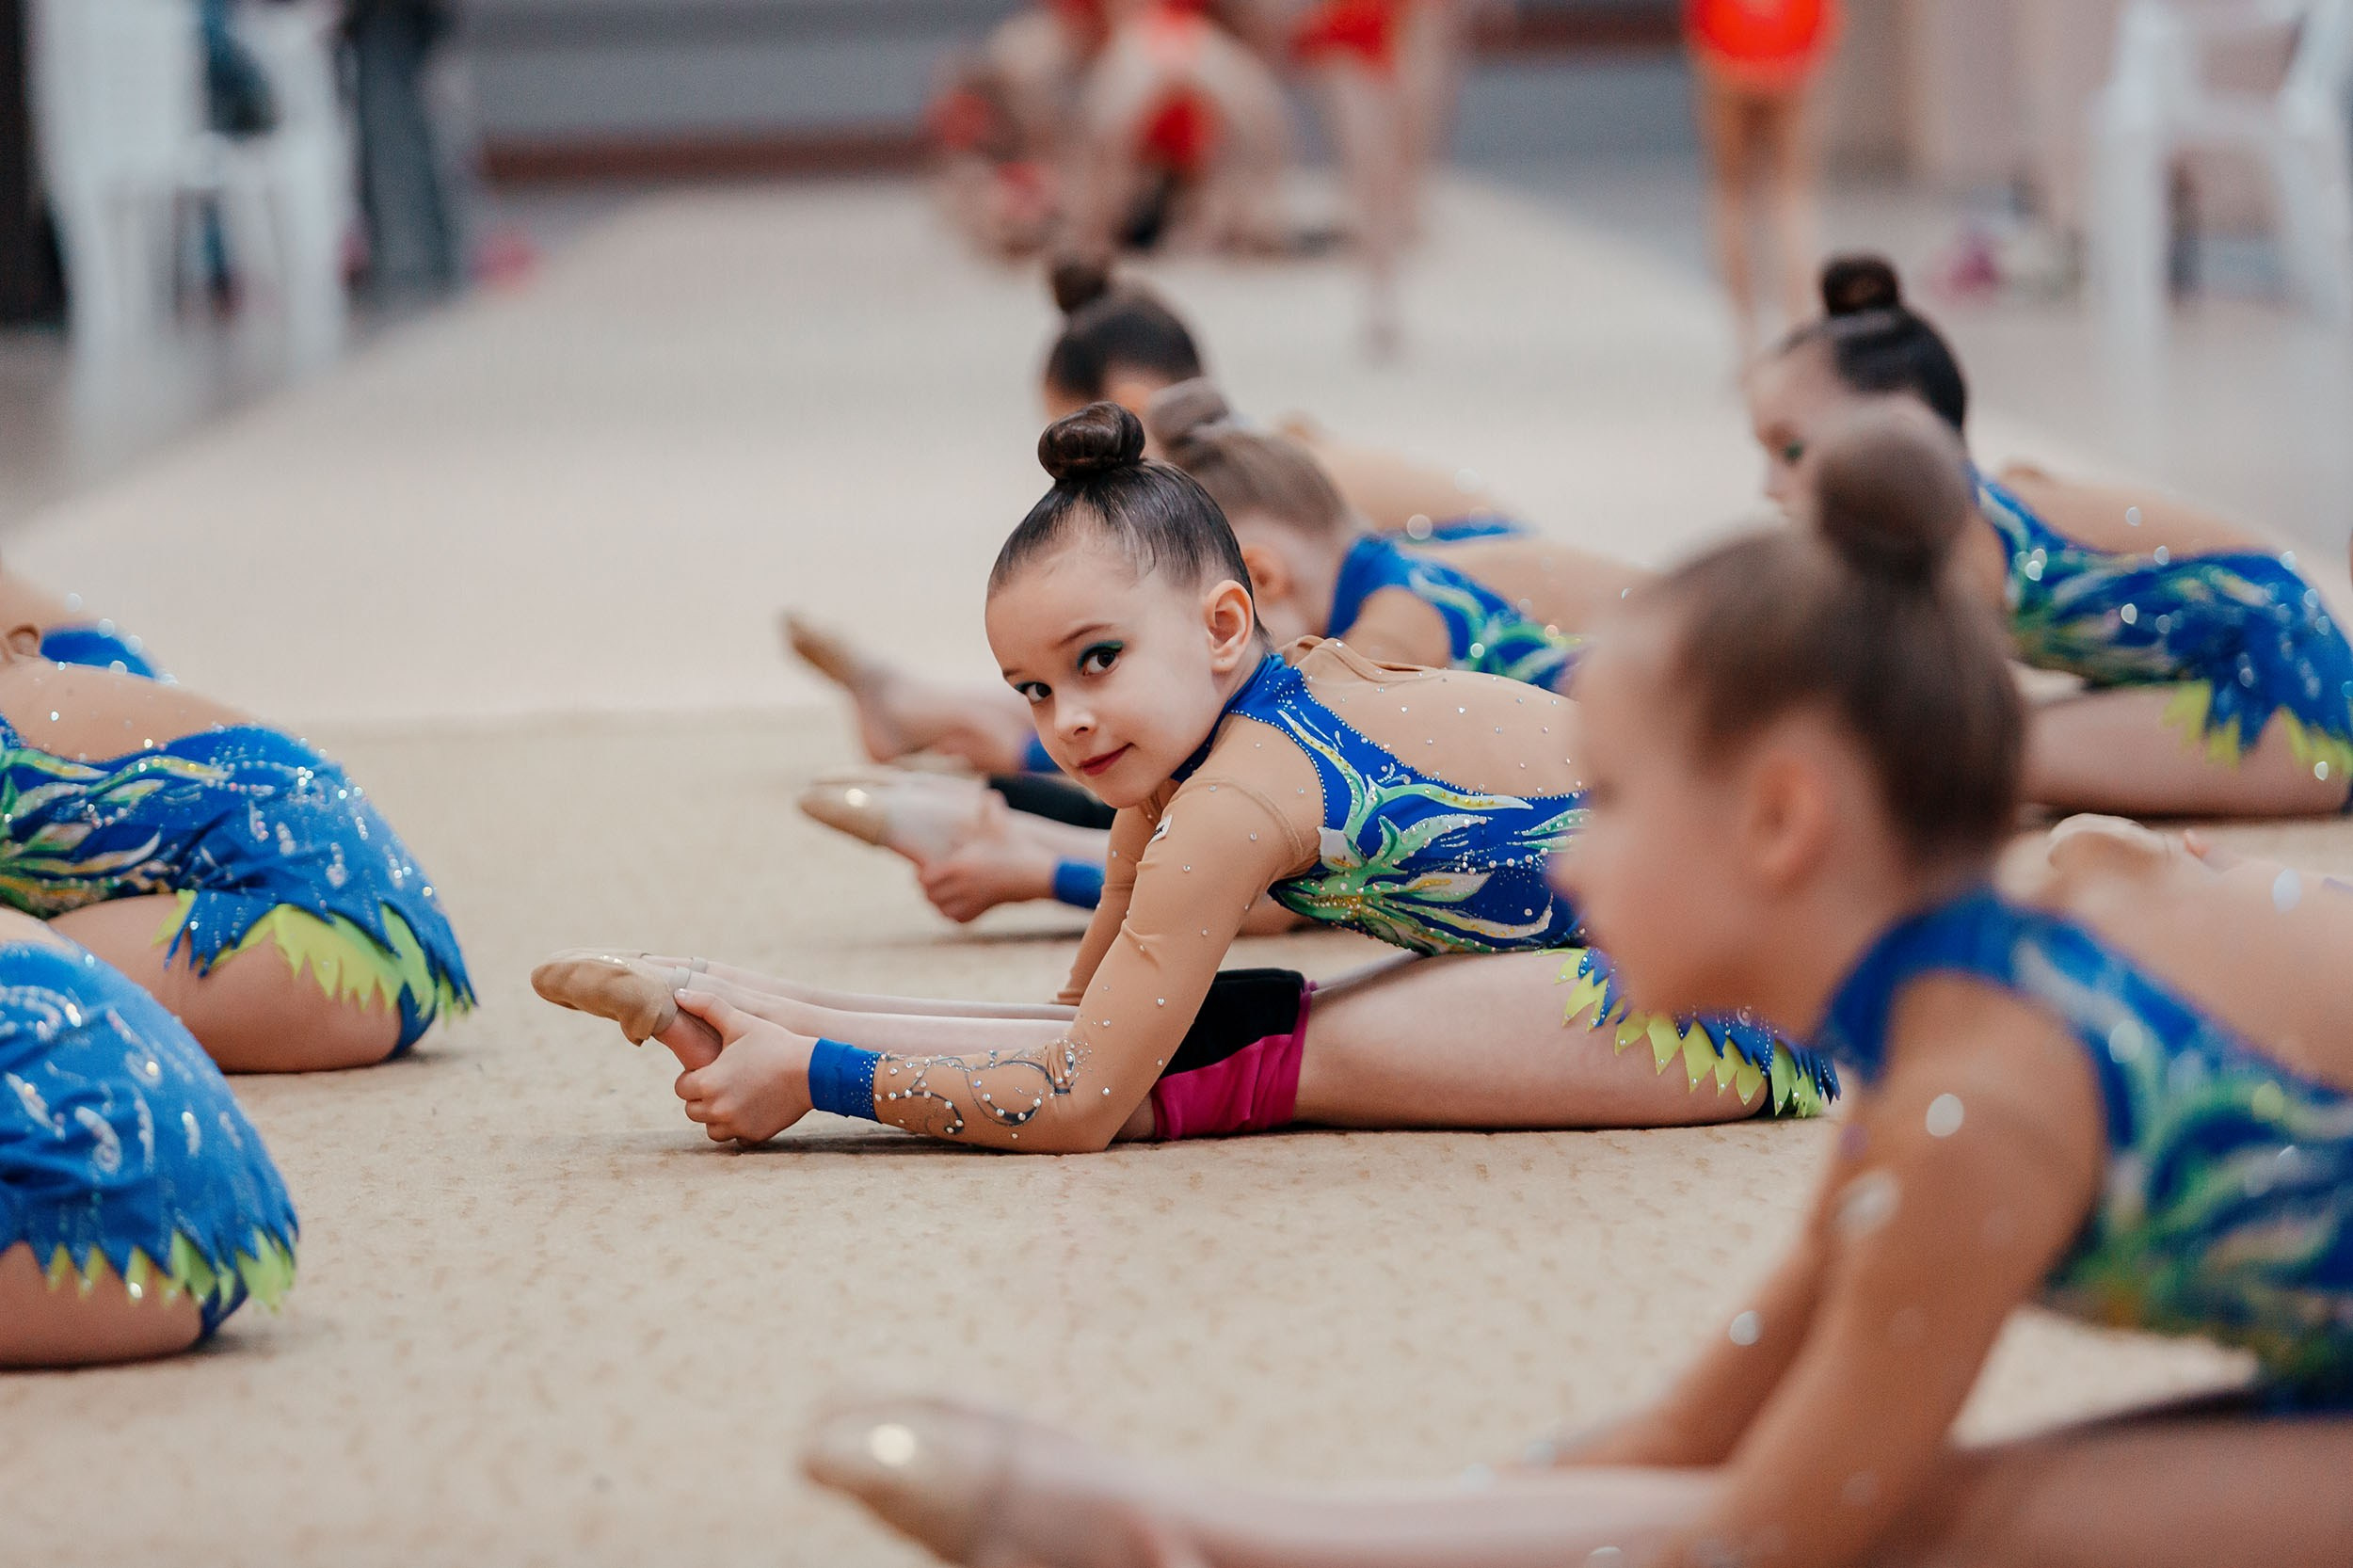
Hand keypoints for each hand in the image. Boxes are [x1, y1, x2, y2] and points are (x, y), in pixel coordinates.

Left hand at [671, 991, 815, 1143]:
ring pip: (711, 1128)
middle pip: (692, 1110)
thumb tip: (678, 993)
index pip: (681, 1087)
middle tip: (725, 1081)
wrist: (812, 1071)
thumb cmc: (774, 1043)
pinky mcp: (754, 1136)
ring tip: (737, 1097)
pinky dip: (740, 1128)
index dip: (694, 1077)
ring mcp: (736, 1125)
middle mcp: (717, 1109)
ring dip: (718, 1116)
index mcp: (708, 1083)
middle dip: (703, 1097)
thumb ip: (707, 1006)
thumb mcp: (740, 1022)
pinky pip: (735, 1139)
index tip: (713, 1068)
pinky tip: (753, 1109)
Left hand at [914, 797, 1058, 922]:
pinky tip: (957, 906)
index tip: (926, 868)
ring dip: (939, 904)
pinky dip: (954, 916)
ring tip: (942, 895)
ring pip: (942, 911)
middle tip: (933, 882)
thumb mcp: (1001, 824)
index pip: (924, 878)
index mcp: (960, 865)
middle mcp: (964, 885)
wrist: (1037, 873)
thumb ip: (989, 806)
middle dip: (928, 890)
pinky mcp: (984, 909)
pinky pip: (959, 920)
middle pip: (929, 896)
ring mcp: (974, 900)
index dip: (922, 874)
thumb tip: (988, 791)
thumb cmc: (1016, 846)